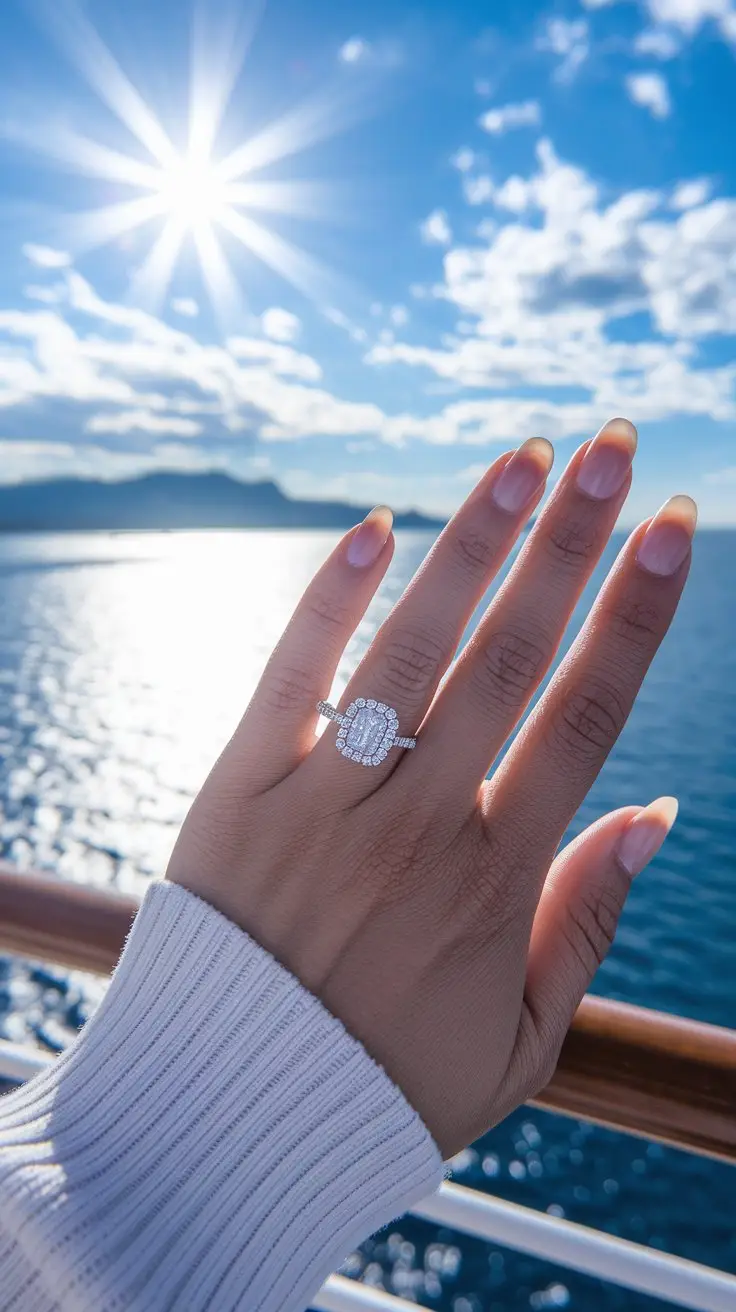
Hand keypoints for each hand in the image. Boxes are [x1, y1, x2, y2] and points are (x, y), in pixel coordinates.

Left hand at [167, 419, 693, 1157]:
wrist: (226, 1121)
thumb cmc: (384, 1083)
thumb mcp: (519, 1040)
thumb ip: (588, 923)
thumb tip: (657, 814)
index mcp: (496, 879)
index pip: (585, 716)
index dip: (634, 614)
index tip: (669, 528)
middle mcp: (418, 823)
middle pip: (511, 656)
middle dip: (572, 543)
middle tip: (612, 445)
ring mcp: (326, 800)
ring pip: (412, 649)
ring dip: (473, 544)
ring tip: (525, 458)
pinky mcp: (241, 791)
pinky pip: (291, 677)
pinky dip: (331, 601)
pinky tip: (376, 526)